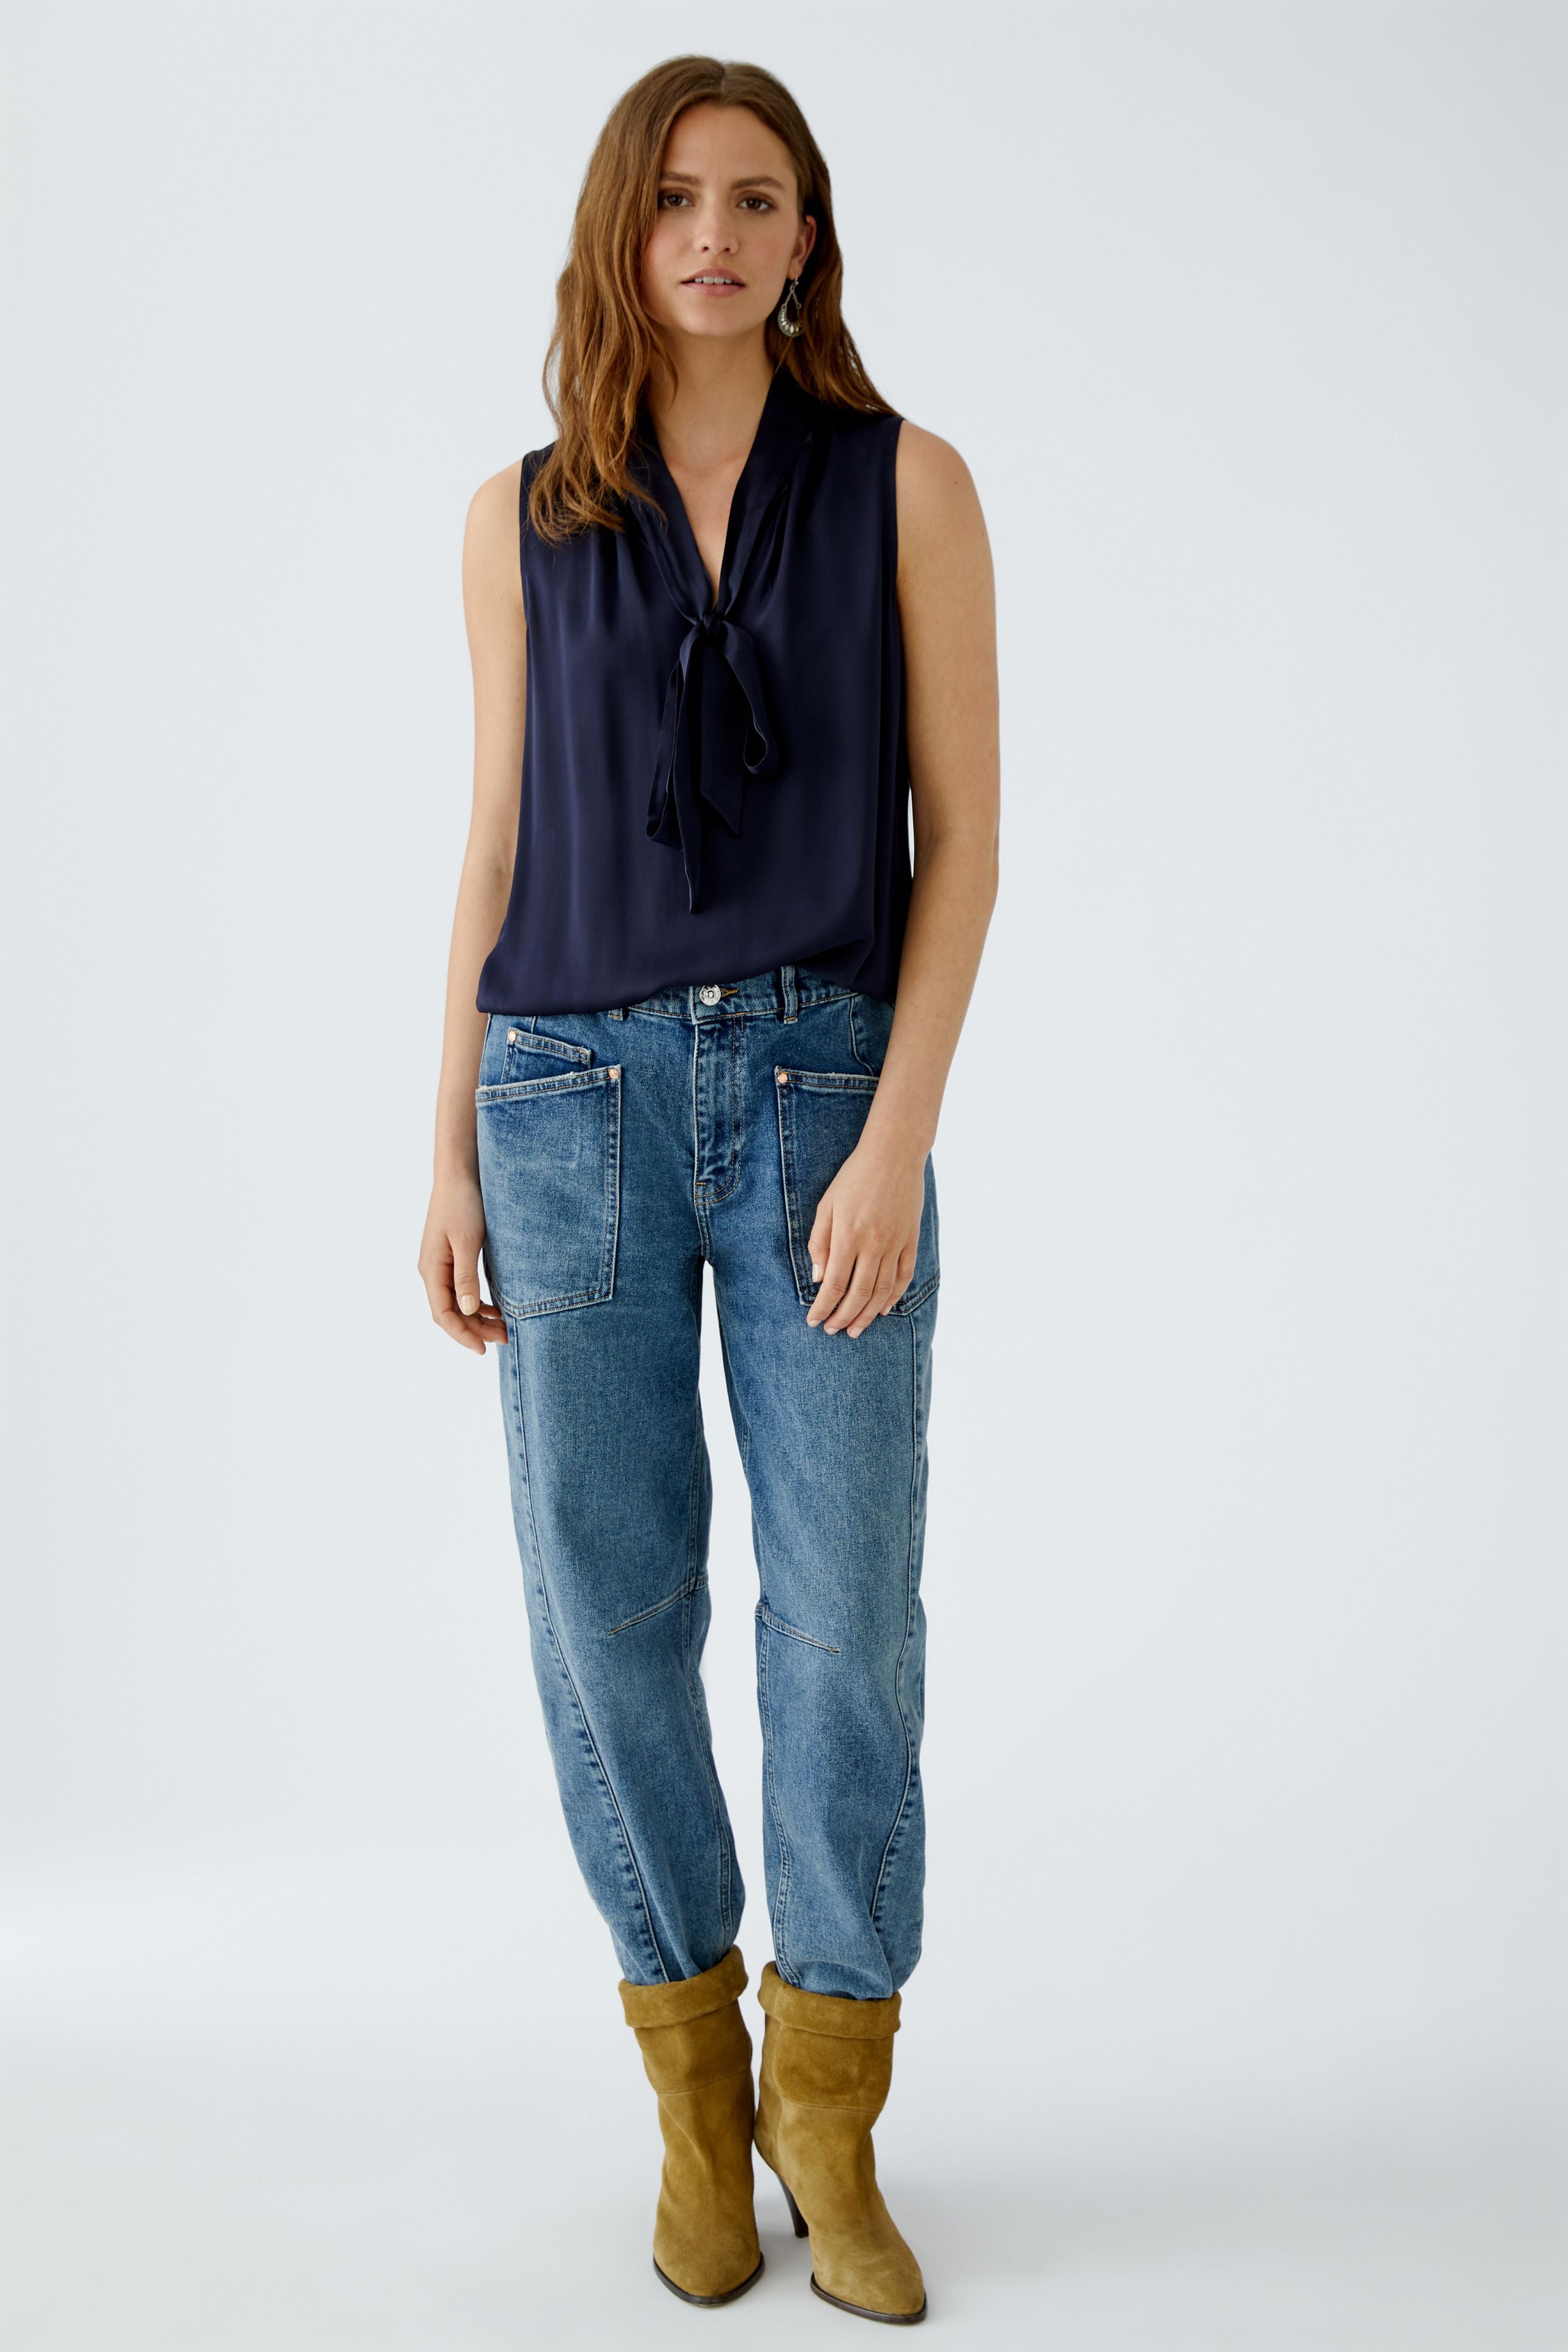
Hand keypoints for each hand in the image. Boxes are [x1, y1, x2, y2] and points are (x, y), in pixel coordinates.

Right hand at [419, 1175, 507, 1354]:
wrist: (460, 1173)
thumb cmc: (463, 1202)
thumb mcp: (467, 1240)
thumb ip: (465, 1276)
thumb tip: (466, 1310)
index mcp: (432, 1269)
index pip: (443, 1314)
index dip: (462, 1335)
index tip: (483, 1350)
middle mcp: (432, 1270)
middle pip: (449, 1312)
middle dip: (474, 1330)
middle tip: (504, 1340)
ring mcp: (441, 1264)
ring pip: (456, 1303)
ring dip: (478, 1318)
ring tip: (504, 1329)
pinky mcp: (452, 1257)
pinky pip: (461, 1290)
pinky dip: (478, 1303)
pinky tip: (496, 1308)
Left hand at [805, 1134, 925, 1335]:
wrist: (894, 1154)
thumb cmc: (854, 1177)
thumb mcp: (827, 1205)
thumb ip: (820, 1242)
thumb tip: (818, 1278)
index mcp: (848, 1235)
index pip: (834, 1284)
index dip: (823, 1307)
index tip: (814, 1320)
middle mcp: (873, 1244)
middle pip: (858, 1293)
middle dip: (844, 1317)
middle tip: (833, 1330)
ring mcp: (895, 1243)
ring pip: (882, 1291)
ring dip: (867, 1315)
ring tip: (855, 1329)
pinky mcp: (911, 1240)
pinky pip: (904, 1276)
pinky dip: (894, 1296)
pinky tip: (883, 1309)